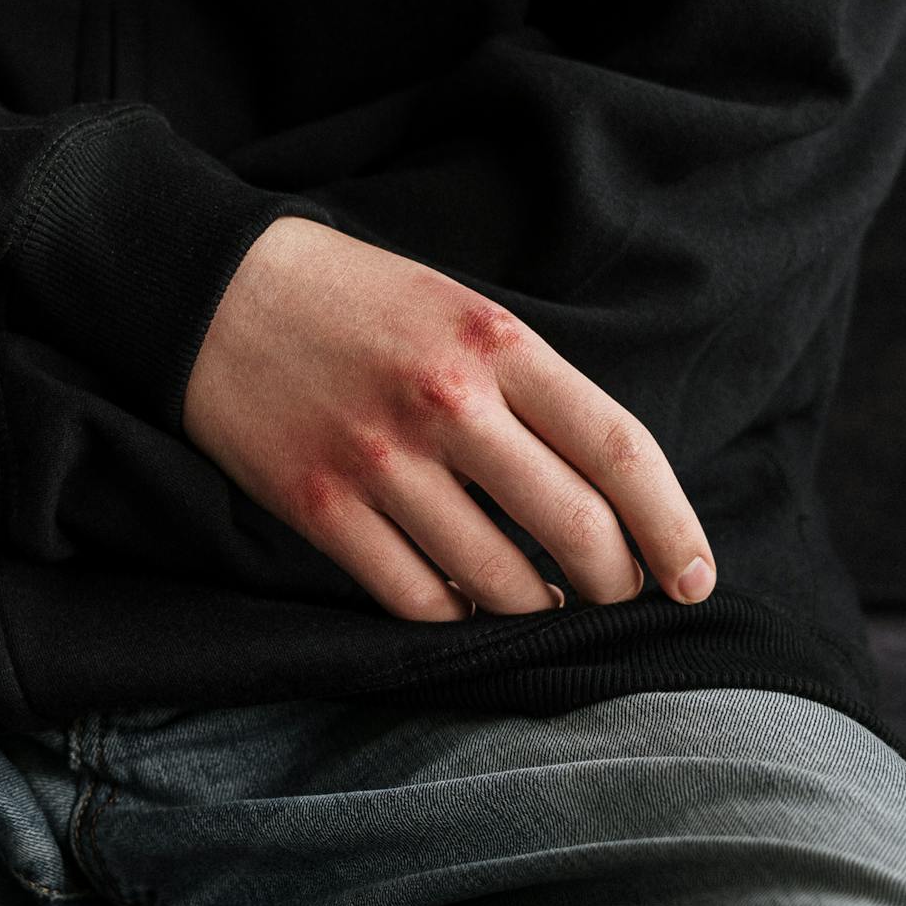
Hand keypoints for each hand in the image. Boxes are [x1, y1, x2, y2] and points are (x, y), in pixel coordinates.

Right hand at [183, 216, 714, 621]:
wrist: (211, 292)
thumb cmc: (353, 301)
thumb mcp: (459, 311)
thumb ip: (530, 388)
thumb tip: (605, 491)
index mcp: (497, 343)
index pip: (620, 451)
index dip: (673, 527)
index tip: (695, 579)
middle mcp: (447, 403)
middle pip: (575, 528)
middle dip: (614, 582)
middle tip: (615, 593)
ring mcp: (380, 461)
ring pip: (499, 580)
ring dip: (535, 607)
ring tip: (538, 599)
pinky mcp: (320, 506)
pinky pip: (416, 597)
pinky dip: (455, 613)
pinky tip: (464, 598)